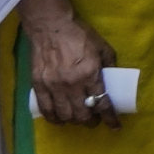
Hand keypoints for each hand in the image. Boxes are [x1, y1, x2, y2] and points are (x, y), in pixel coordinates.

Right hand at [21, 0, 113, 128]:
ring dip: (73, 121)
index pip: (102, 104)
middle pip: (82, 114)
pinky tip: (59, 119)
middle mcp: (72, 84)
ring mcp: (53, 85)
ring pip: (64, 114)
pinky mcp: (38, 84)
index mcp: (90, 75)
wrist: (52, 27)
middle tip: (94, 121)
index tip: (115, 126)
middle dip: (90, 122)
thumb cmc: (80, 35)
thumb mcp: (104, 48)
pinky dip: (53, 118)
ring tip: (77, 119)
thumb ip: (110, 65)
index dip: (110, 119)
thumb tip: (114, 80)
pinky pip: (45, 108)